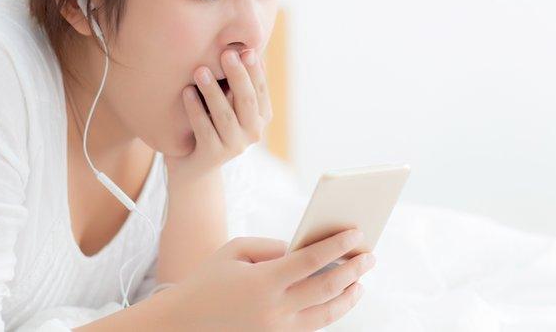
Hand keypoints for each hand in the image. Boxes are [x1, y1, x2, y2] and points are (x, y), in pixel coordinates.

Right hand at [161, 228, 374, 330]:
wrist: (185, 321)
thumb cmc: (210, 279)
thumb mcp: (236, 251)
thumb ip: (272, 246)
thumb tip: (304, 249)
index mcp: (263, 282)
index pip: (311, 261)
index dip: (337, 246)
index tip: (357, 234)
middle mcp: (274, 309)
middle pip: (326, 288)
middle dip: (352, 270)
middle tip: (370, 256)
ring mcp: (277, 329)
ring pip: (326, 313)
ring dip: (348, 295)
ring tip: (361, 279)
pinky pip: (313, 325)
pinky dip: (331, 310)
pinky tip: (341, 297)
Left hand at [166, 48, 272, 180]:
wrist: (192, 165)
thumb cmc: (210, 122)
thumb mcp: (226, 100)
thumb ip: (234, 80)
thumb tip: (240, 44)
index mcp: (261, 117)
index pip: (261, 89)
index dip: (254, 70)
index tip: (244, 49)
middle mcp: (253, 133)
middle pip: (247, 101)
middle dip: (238, 76)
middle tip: (226, 54)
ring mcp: (234, 147)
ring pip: (225, 115)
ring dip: (213, 91)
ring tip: (200, 70)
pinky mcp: (213, 156)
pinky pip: (203, 129)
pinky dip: (195, 109)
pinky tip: (186, 92)